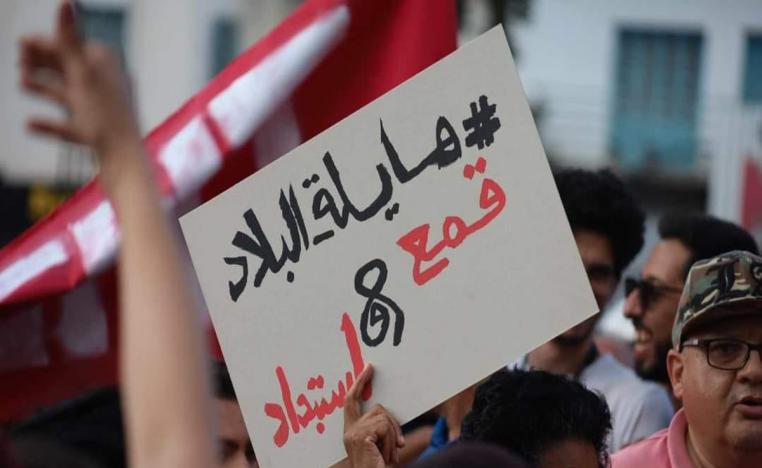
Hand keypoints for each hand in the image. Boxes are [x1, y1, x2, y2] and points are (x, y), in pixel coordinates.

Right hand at [19, 0, 139, 161]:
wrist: (126, 162)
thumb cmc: (107, 117)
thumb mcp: (82, 74)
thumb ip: (69, 38)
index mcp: (107, 67)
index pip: (73, 48)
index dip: (46, 44)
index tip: (20, 44)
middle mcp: (108, 85)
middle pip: (71, 69)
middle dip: (44, 63)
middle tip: (18, 61)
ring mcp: (104, 111)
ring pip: (70, 94)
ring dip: (44, 87)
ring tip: (21, 83)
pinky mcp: (98, 135)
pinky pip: (71, 126)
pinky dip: (51, 124)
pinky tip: (30, 124)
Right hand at [343, 364, 404, 467]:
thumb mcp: (380, 445)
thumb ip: (380, 429)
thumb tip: (388, 418)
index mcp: (351, 431)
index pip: (351, 401)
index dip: (359, 383)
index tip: (368, 368)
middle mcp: (349, 430)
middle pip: (376, 409)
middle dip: (386, 415)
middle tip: (393, 425)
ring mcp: (353, 432)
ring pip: (384, 418)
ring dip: (394, 438)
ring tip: (391, 456)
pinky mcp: (360, 435)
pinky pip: (384, 426)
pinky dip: (392, 441)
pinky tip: (388, 456)